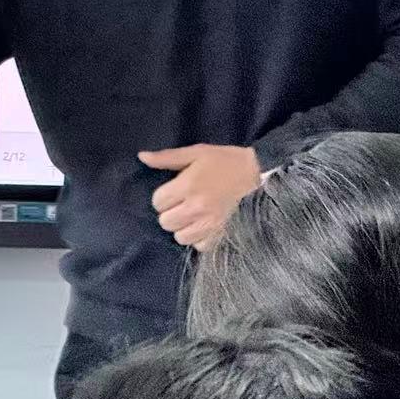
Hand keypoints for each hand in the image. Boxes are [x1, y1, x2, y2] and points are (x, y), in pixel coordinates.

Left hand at [140, 144, 261, 250]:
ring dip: (183, 227)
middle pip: (166, 222)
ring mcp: (210, 224)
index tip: (172, 192)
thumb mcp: (195, 152)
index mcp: (188, 186)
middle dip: (170, 213)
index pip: (158, 202)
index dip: (162, 197)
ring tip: (191, 216)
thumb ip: (166, 158)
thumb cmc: (224, 161)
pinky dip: (199, 238)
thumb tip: (142, 157)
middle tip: (181, 204)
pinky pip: (199, 246)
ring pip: (180, 237)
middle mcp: (197, 208)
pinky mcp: (222, 234)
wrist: (257, 173)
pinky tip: (203, 225)